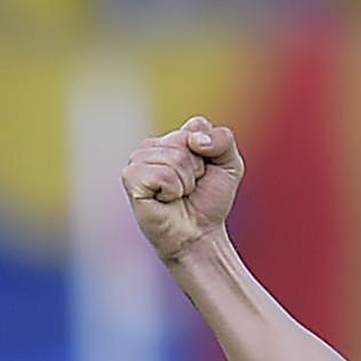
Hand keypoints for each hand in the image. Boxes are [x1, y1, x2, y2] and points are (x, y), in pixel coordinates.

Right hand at [123, 116, 243, 263]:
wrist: (200, 234)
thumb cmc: (210, 201)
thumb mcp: (230, 165)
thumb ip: (223, 139)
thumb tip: (194, 139)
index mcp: (173, 138)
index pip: (197, 126)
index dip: (210, 152)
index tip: (205, 172)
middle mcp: (153, 146)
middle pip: (184, 141)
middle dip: (196, 169)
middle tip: (190, 187)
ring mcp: (138, 161)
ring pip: (173, 157)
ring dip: (185, 182)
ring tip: (178, 194)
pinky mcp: (131, 179)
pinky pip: (161, 174)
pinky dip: (172, 190)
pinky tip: (166, 200)